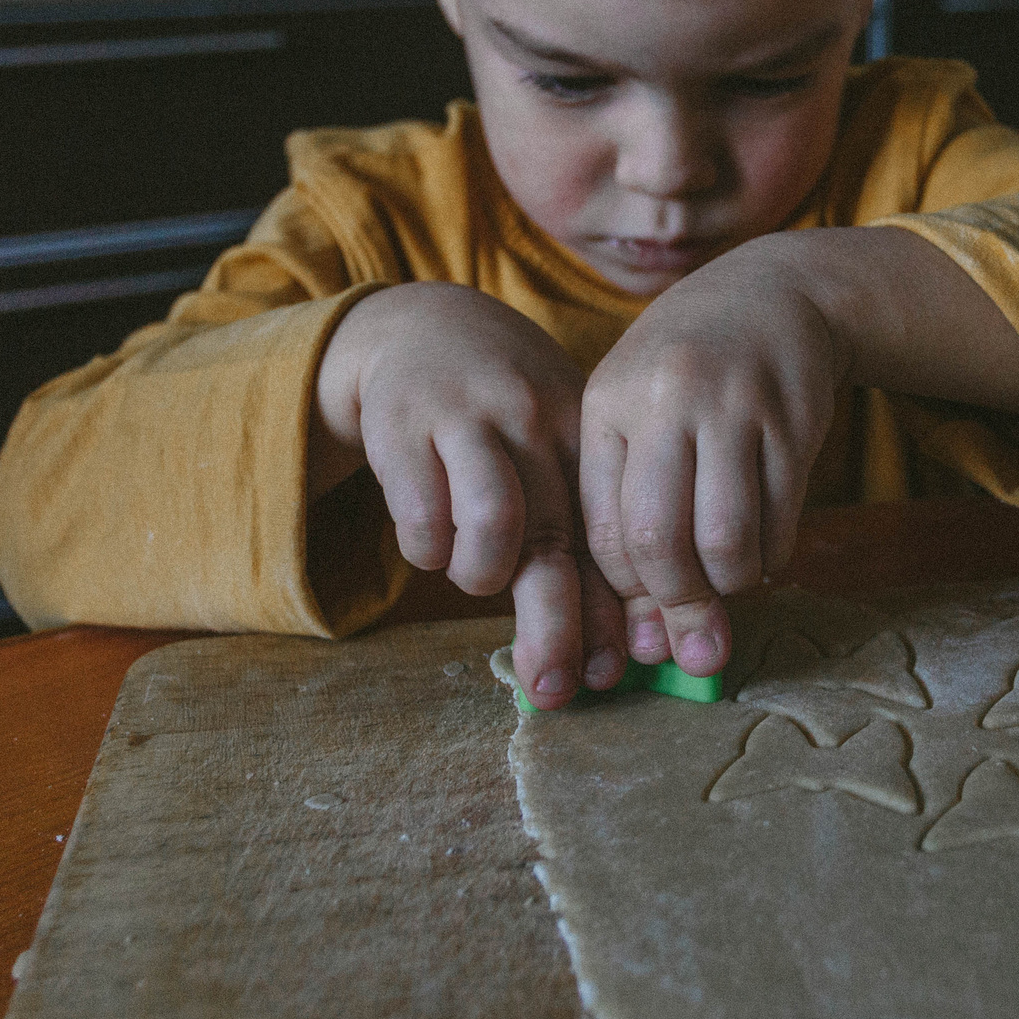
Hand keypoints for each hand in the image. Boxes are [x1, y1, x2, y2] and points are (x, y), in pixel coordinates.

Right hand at [312, 282, 622, 707]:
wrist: (421, 328)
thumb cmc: (503, 419)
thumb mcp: (550, 456)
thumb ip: (577, 538)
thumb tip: (612, 654)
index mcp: (585, 433)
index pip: (610, 533)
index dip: (614, 610)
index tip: (615, 672)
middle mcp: (534, 421)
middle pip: (557, 539)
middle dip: (558, 626)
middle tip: (557, 690)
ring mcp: (469, 418)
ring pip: (493, 525)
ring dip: (482, 575)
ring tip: (475, 573)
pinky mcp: (403, 425)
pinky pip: (423, 517)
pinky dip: (428, 549)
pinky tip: (432, 536)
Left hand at [579, 245, 842, 678]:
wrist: (773, 294)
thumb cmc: (687, 374)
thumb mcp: (636, 415)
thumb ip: (629, 508)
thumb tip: (650, 638)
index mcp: (607, 404)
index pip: (606, 532)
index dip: (630, 592)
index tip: (649, 613)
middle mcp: (664, 400)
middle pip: (660, 541)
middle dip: (679, 602)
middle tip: (695, 619)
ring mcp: (733, 406)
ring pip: (726, 540)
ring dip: (732, 584)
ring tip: (732, 578)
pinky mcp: (792, 419)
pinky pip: (781, 521)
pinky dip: (772, 556)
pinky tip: (764, 547)